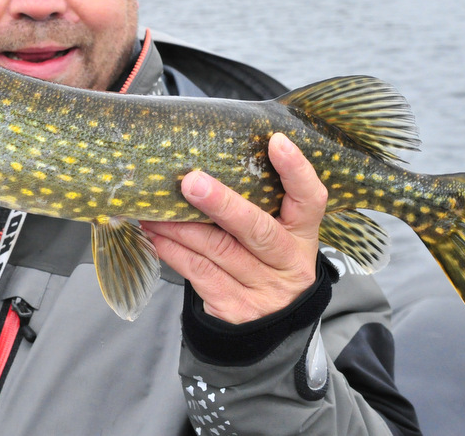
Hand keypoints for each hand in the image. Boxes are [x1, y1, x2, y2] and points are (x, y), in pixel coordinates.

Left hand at [141, 133, 327, 323]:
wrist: (271, 323)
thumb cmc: (264, 260)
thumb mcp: (276, 233)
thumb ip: (255, 204)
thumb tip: (205, 163)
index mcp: (302, 233)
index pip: (310, 198)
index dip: (296, 171)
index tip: (276, 142)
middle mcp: (287, 261)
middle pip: (256, 229)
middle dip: (222, 204)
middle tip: (191, 182)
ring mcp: (263, 288)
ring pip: (217, 250)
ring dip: (180, 226)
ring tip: (154, 208)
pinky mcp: (235, 307)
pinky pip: (198, 273)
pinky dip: (173, 251)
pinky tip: (156, 235)